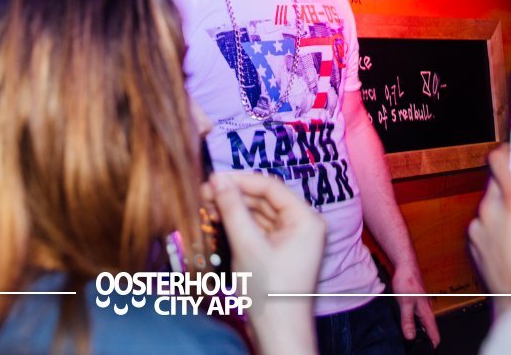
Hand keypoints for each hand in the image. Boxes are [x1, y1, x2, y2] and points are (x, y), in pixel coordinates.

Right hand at [210, 171, 324, 354]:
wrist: (279, 332)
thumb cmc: (269, 292)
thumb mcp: (247, 245)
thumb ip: (232, 209)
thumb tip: (217, 179)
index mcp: (306, 219)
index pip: (270, 187)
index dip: (240, 180)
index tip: (213, 178)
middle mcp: (304, 224)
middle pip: (265, 199)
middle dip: (235, 195)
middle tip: (204, 192)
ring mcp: (294, 238)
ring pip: (260, 213)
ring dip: (235, 208)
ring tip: (208, 205)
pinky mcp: (282, 251)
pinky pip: (260, 228)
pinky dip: (241, 224)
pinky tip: (221, 220)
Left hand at [391, 260, 439, 346]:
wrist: (405, 264)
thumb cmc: (407, 280)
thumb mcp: (405, 303)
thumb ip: (408, 320)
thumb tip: (410, 336)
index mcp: (426, 311)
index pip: (434, 332)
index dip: (433, 343)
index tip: (430, 351)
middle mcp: (426, 308)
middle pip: (430, 327)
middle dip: (427, 338)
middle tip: (420, 347)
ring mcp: (422, 303)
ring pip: (424, 320)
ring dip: (420, 329)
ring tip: (415, 338)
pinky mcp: (416, 299)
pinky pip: (418, 313)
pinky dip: (415, 320)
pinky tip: (408, 321)